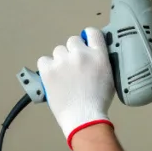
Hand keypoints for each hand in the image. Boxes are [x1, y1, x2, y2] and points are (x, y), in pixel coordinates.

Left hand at [37, 27, 115, 148]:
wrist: (84, 118)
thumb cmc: (98, 101)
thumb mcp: (108, 75)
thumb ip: (100, 60)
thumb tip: (92, 53)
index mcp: (98, 55)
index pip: (92, 32)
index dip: (87, 37)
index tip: (84, 44)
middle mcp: (81, 54)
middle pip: (72, 41)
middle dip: (72, 52)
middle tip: (73, 68)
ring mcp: (63, 61)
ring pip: (58, 51)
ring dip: (60, 60)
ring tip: (63, 77)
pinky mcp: (49, 70)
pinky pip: (43, 60)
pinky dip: (47, 67)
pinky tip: (52, 77)